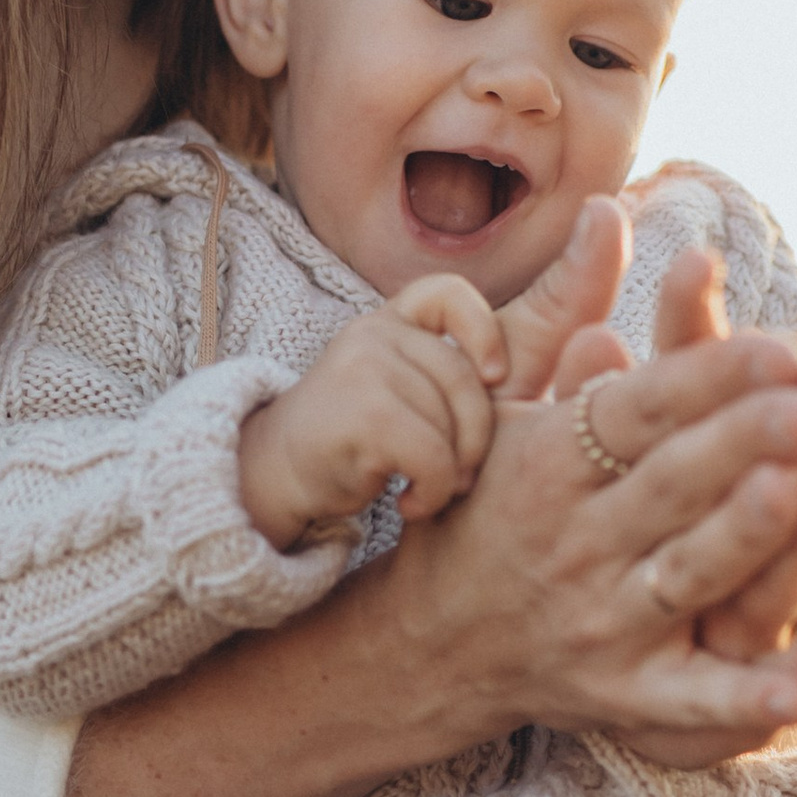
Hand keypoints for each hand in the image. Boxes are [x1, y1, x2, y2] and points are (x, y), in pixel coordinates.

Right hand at [236, 276, 503, 549]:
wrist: (273, 480)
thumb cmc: (352, 444)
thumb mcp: (398, 392)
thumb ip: (446, 378)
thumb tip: (522, 377)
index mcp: (388, 323)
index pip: (448, 292)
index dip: (484, 330)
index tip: (495, 375)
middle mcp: (374, 335)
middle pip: (465, 379)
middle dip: (476, 438)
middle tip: (458, 477)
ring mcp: (364, 368)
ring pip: (451, 425)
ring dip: (449, 475)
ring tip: (422, 492)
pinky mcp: (362, 414)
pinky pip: (434, 457)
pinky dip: (432, 493)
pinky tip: (408, 504)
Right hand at [385, 322, 796, 763]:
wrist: (420, 648)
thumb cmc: (487, 505)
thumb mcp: (505, 406)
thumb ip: (566, 314)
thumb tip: (611, 215)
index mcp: (549, 462)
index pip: (641, 408)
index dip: (716, 374)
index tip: (790, 344)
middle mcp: (572, 539)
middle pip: (676, 479)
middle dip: (759, 432)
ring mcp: (598, 620)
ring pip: (689, 571)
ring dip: (757, 531)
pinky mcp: (620, 695)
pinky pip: (693, 700)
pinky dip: (750, 693)